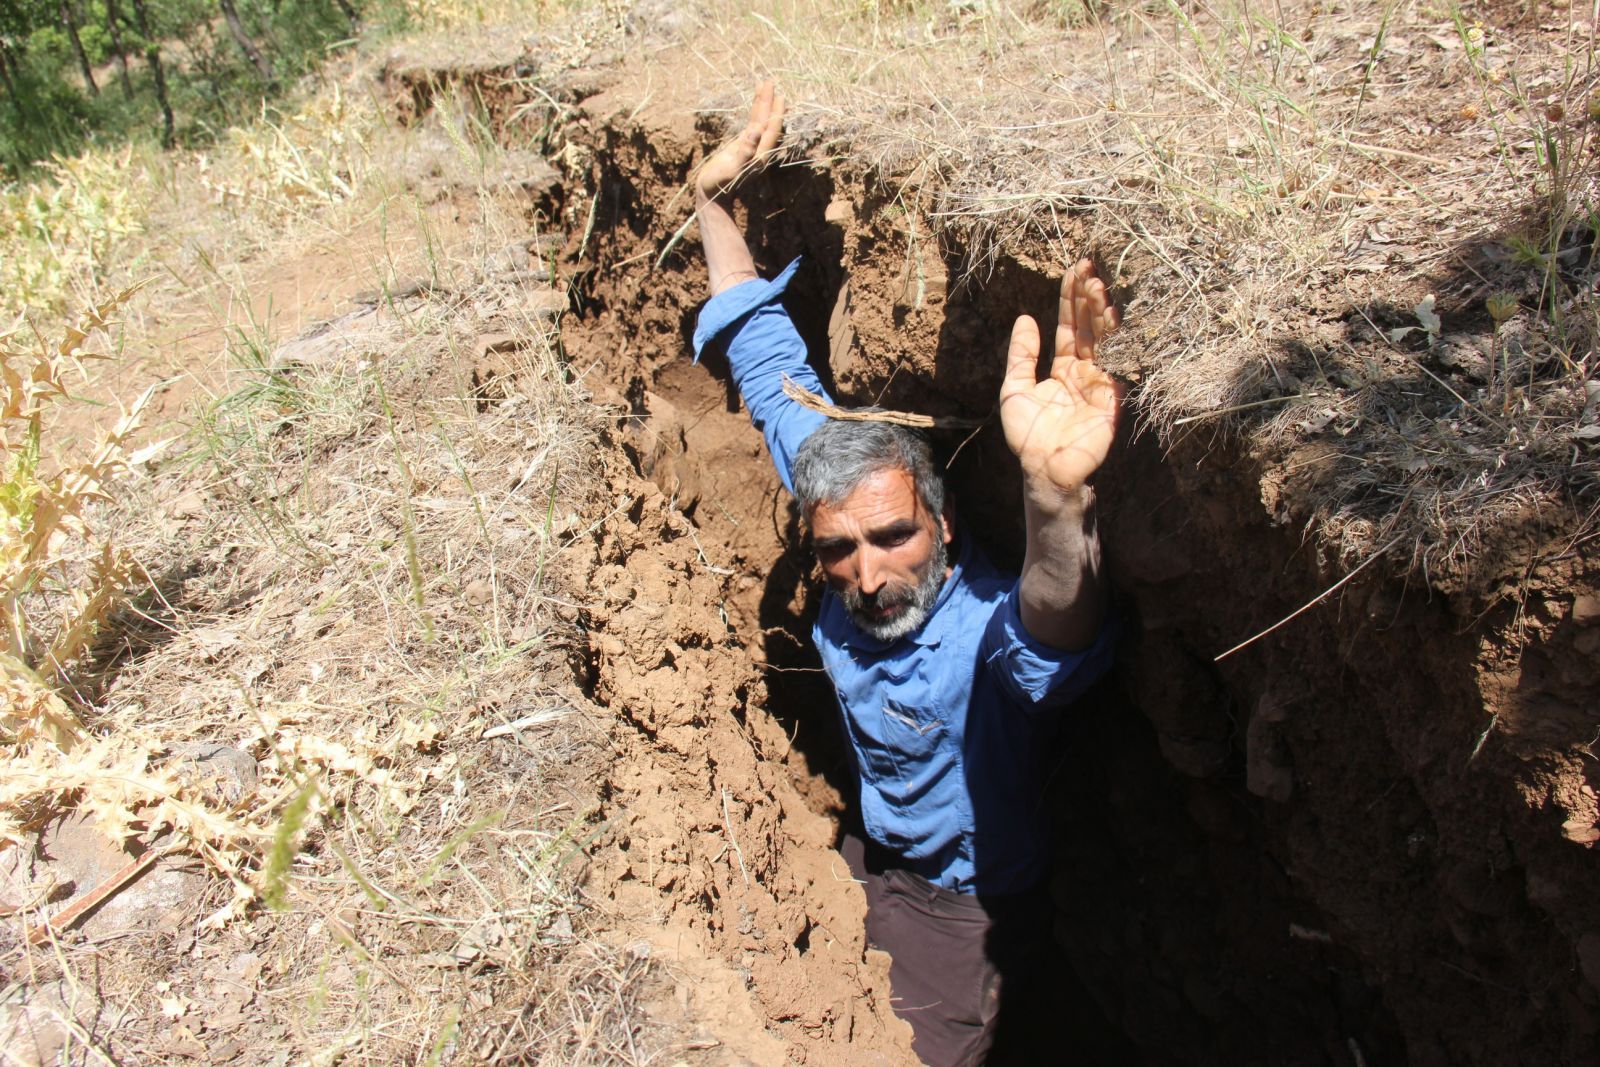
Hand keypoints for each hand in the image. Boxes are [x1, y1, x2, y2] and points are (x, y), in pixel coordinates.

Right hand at [695, 82, 784, 202]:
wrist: (712, 194)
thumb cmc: (720, 184)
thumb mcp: (732, 169)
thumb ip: (745, 153)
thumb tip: (755, 133)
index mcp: (760, 155)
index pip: (770, 129)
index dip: (775, 112)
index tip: (778, 94)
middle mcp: (759, 150)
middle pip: (766, 121)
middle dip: (769, 102)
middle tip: (770, 82)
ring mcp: (751, 147)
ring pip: (759, 121)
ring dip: (762, 105)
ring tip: (763, 87)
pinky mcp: (742, 146)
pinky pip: (750, 125)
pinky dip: (753, 113)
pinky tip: (755, 105)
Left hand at [1000, 259, 1121, 492]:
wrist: (1042, 468)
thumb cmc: (1027, 434)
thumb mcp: (1014, 388)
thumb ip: (1022, 355)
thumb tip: (1025, 319)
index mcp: (1063, 368)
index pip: (1069, 326)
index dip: (1071, 299)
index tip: (1074, 269)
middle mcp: (1085, 371)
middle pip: (1089, 326)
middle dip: (1089, 297)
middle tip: (1089, 265)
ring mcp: (1100, 382)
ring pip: (1103, 339)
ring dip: (1101, 311)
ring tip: (1097, 283)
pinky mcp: (1111, 397)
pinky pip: (1114, 363)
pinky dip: (1113, 340)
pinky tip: (1110, 316)